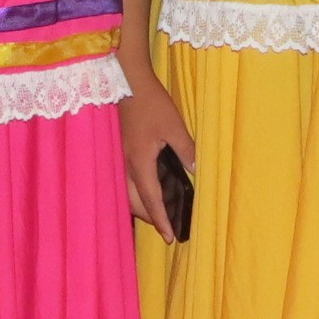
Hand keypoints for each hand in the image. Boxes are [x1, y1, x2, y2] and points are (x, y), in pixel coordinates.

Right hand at [119, 64, 196, 241]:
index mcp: (140, 163)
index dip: (161, 220)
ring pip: (127, 192)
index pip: (151, 201)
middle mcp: (126, 165)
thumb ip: (186, 150)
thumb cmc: (152, 103)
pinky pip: (125, 179)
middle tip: (165, 226)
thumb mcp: (175, 126)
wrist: (127, 80)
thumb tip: (197, 171)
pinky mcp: (121, 149)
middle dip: (149, 217)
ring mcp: (121, 157)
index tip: (169, 237)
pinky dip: (136, 190)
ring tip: (157, 210)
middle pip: (134, 202)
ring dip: (141, 205)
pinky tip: (146, 185)